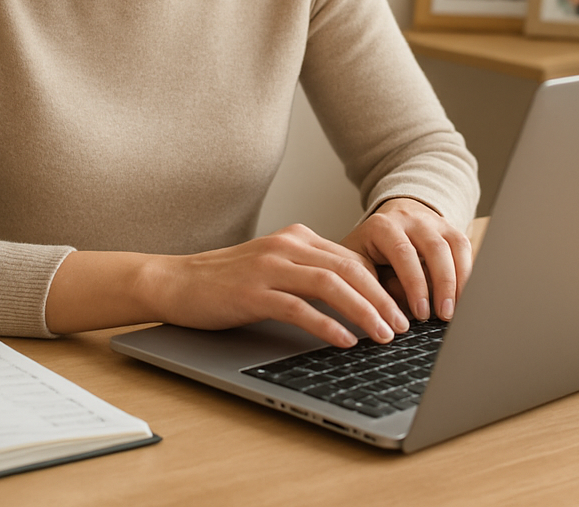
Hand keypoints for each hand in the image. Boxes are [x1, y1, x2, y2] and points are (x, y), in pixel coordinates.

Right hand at [148, 224, 409, 347]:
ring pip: (331, 285)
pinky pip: (299, 307)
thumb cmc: (226, 281)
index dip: (381, 284)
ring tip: (382, 335)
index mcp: (297, 237)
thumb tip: (354, 298)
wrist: (176, 281)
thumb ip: (308, 273)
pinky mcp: (253, 292)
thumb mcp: (274, 267)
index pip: (352, 257)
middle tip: (402, 326)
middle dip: (382, 299)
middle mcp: (287, 245)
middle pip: (349, 268)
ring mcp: (269, 266)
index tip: (400, 309)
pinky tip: (344, 341)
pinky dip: (326, 324)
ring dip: (363, 311)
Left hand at [339, 198, 471, 321]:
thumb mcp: (359, 264)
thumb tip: (393, 315)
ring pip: (455, 246)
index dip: (414, 284)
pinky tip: (465, 295)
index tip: (421, 313)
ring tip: (458, 309)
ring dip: (460, 280)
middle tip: (444, 315)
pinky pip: (465, 247)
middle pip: (434, 248)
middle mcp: (410, 219)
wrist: (387, 219)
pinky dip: (468, 272)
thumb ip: (372, 286)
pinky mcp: (450, 227)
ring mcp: (433, 221)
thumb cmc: (370, 249)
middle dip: (443, 285)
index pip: (403, 252)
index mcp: (383, 226)